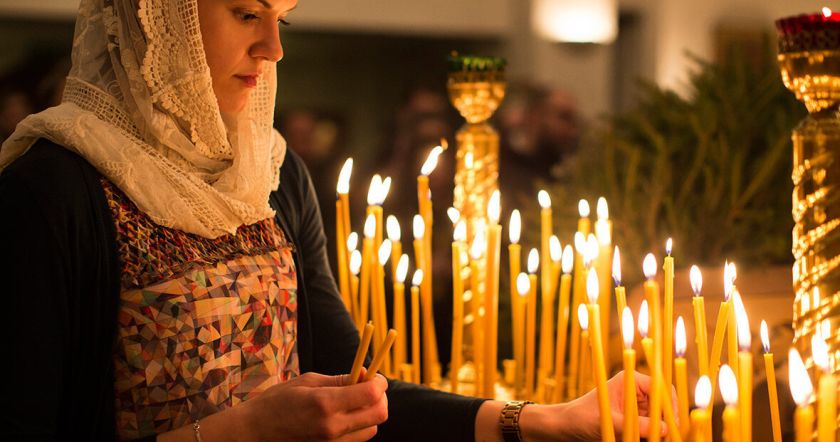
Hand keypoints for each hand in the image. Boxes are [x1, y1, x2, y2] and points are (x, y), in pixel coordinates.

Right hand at [236, 370, 388, 440]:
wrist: (254, 433)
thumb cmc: (277, 402)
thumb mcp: (307, 381)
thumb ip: (339, 380)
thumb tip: (365, 375)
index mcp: (325, 404)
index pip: (371, 394)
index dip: (379, 382)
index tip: (374, 376)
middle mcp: (332, 427)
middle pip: (379, 414)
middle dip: (380, 398)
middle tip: (369, 387)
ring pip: (372, 429)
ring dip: (370, 413)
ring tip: (353, 402)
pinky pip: (357, 440)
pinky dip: (358, 427)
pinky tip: (343, 416)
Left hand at [519, 371, 676, 440]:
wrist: (567, 428)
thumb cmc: (582, 418)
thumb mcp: (610, 422)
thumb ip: (636, 425)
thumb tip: (663, 429)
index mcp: (630, 381)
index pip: (661, 388)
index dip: (670, 405)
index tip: (671, 424)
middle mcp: (636, 391)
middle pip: (663, 405)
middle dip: (666, 421)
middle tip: (666, 438)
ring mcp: (636, 406)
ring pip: (659, 419)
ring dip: (657, 431)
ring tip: (652, 440)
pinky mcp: (634, 420)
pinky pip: (650, 430)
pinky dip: (650, 437)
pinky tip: (640, 441)